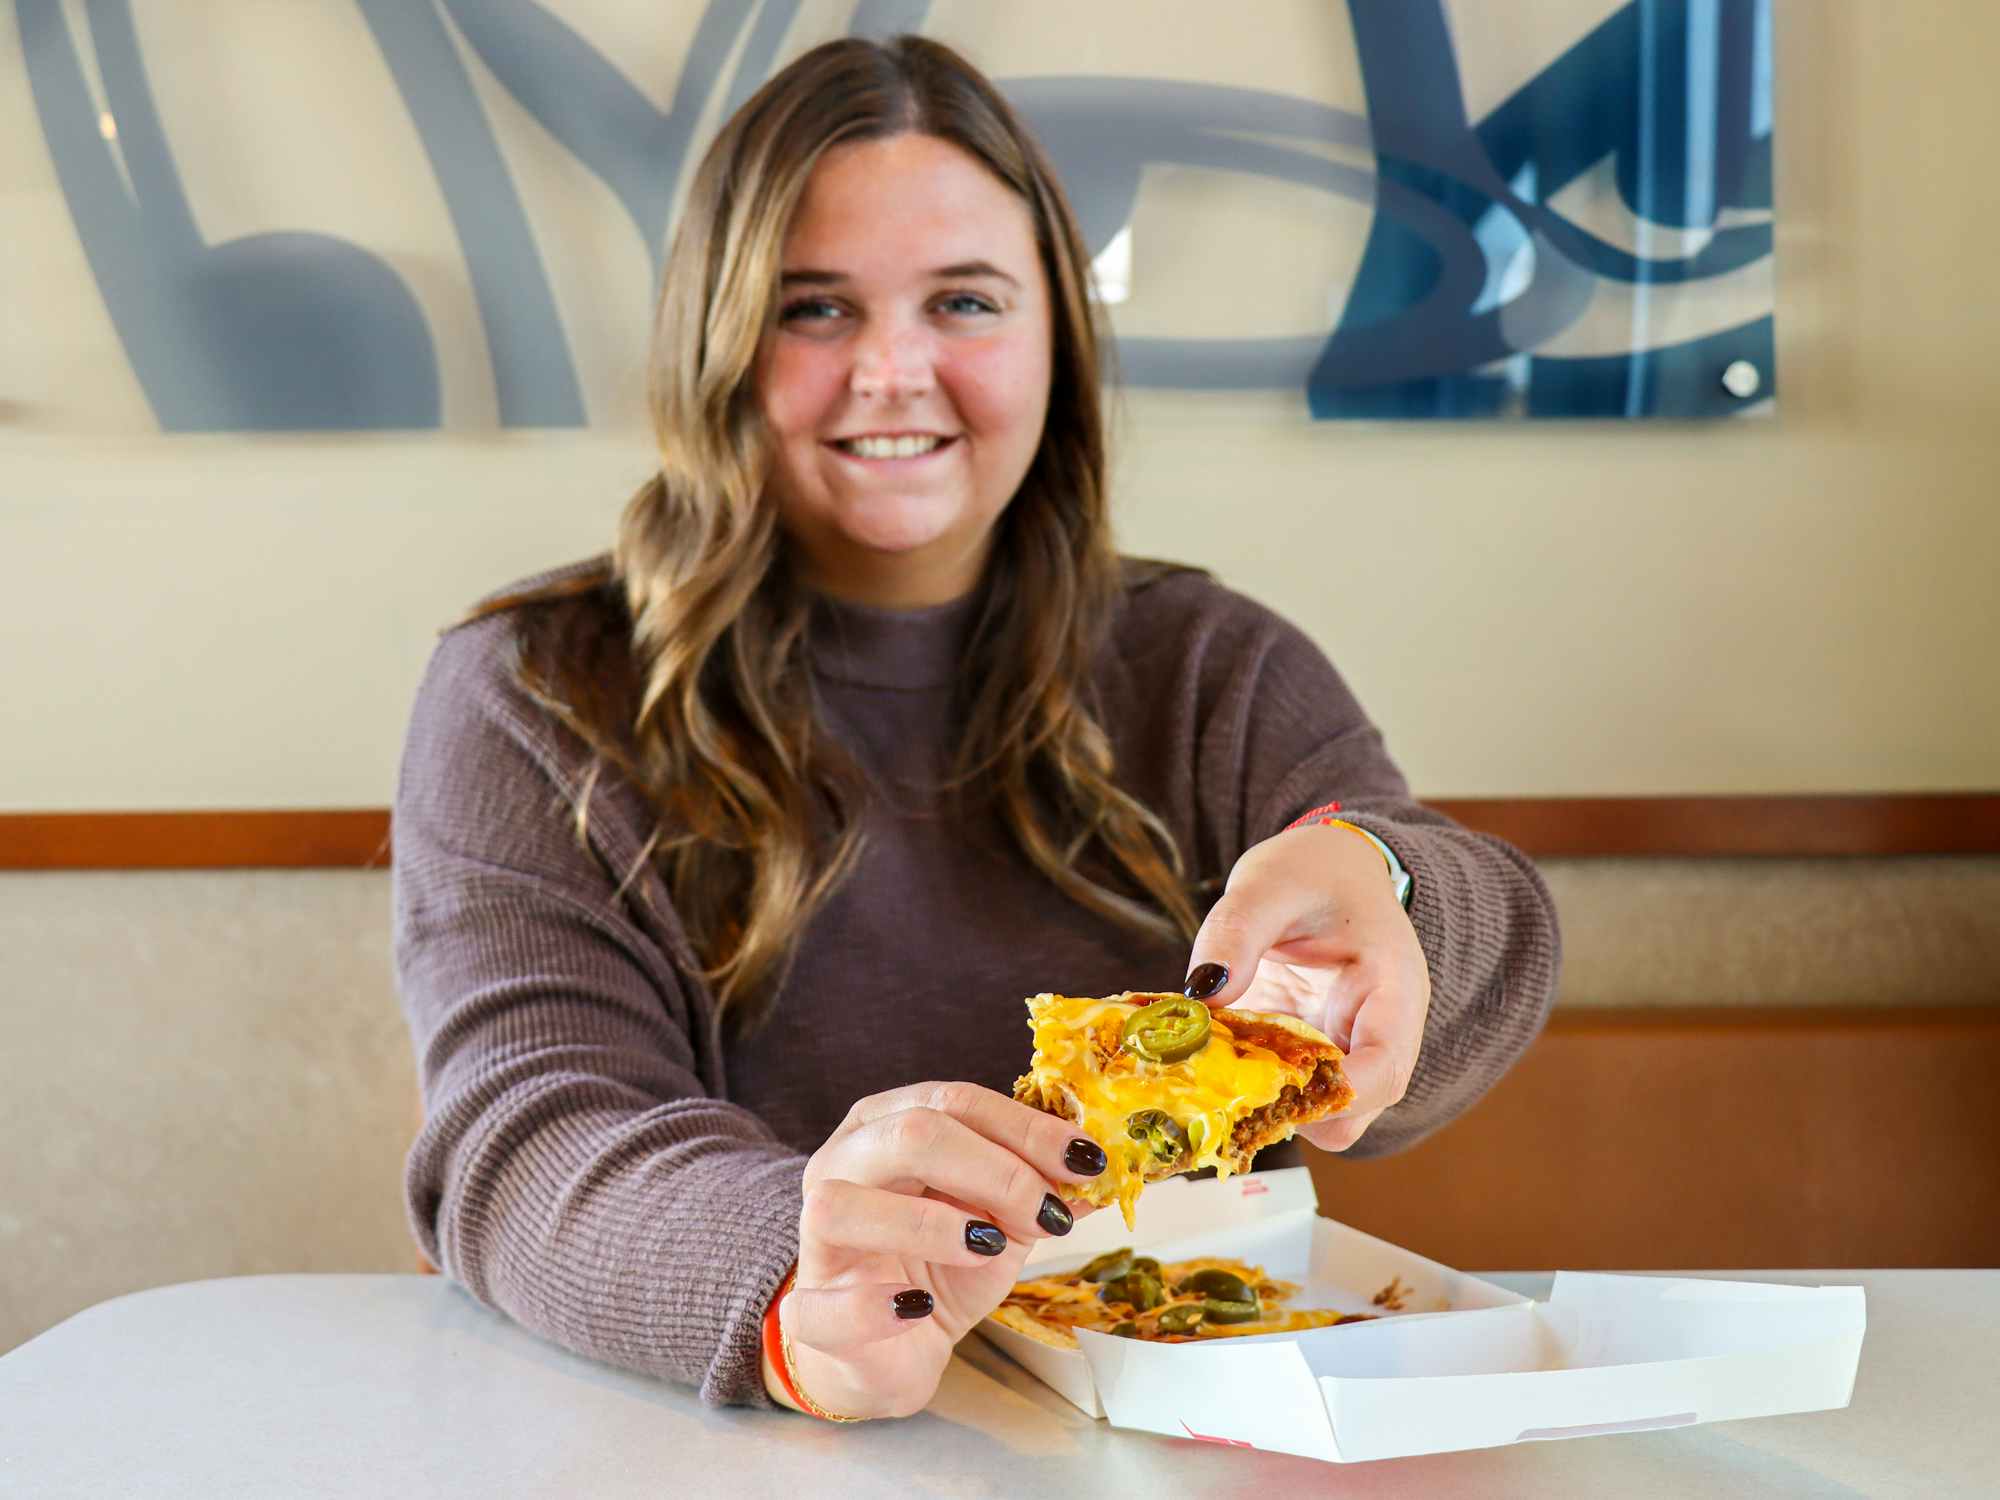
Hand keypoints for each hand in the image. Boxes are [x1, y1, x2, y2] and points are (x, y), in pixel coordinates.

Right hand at [778, 1082, 1106, 1418]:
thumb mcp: (1002, 1220)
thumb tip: (1098, 1171)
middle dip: (995, 1170)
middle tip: (1048, 1214)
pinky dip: (875, 1307)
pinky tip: (921, 1308)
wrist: (892, 1348)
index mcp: (887, 1124)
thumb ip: (1041, 1190)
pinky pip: (823, 1305)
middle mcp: (842, 1165)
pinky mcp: (807, 1312)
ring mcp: (816, 1239)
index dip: (1027, 1128)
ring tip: (986, 1248)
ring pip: (843, 1205)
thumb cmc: (941, 1266)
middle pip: (909, 1134)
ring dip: (927, 1225)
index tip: (1087, 1161)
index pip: (955, 1101)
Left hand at [1184, 823, 1429, 1151]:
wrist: (1327, 868)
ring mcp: (1341, 1048)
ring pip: (1319, 1112)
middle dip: (1296, 1110)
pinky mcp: (1307, 1053)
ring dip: (1267, 1102)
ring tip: (1213, 1067)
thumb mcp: (1272, 883)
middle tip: (1227, 1084)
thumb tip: (1206, 992)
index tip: (1274, 1090)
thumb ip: (1238, 930)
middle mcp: (1376, 1033)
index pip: (1384, 1071)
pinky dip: (1248, 1085)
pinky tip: (1210, 1058)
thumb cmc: (1315, 870)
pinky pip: (1286, 1090)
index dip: (1336, 1094)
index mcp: (1392, 991)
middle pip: (1354, 1110)